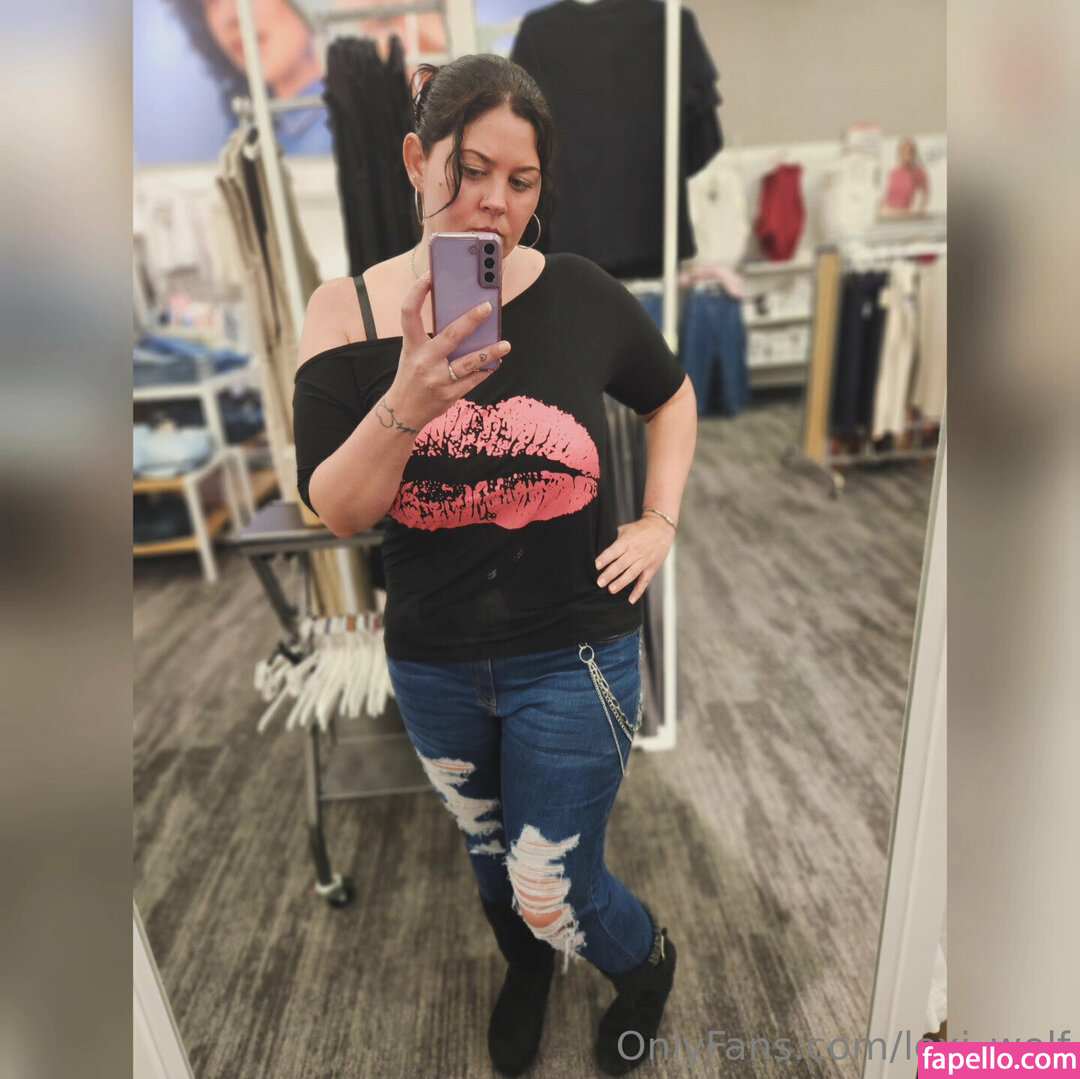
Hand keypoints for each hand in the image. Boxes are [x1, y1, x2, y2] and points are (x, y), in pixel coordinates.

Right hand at [386, 272, 511, 429]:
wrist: (403, 412)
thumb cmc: (412, 374)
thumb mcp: (413, 353)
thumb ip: (432, 337)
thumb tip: (464, 319)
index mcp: (411, 345)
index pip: (409, 312)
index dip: (417, 291)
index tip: (429, 275)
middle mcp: (423, 361)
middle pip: (450, 335)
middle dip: (471, 320)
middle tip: (488, 306)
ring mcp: (437, 380)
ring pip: (469, 363)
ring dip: (490, 352)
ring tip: (506, 345)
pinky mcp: (448, 396)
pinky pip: (473, 381)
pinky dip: (485, 372)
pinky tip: (495, 364)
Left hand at [595, 516, 674, 604]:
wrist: (661, 527)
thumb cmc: (640, 529)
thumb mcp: (626, 529)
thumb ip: (616, 542)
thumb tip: (605, 554)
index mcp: (627, 541)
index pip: (614, 551)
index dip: (605, 558)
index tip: (597, 566)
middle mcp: (636, 551)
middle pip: (621, 564)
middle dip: (609, 574)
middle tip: (600, 582)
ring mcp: (645, 560)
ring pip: (631, 574)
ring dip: (621, 583)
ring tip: (611, 590)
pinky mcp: (652, 567)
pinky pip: (644, 581)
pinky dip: (638, 591)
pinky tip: (631, 600)